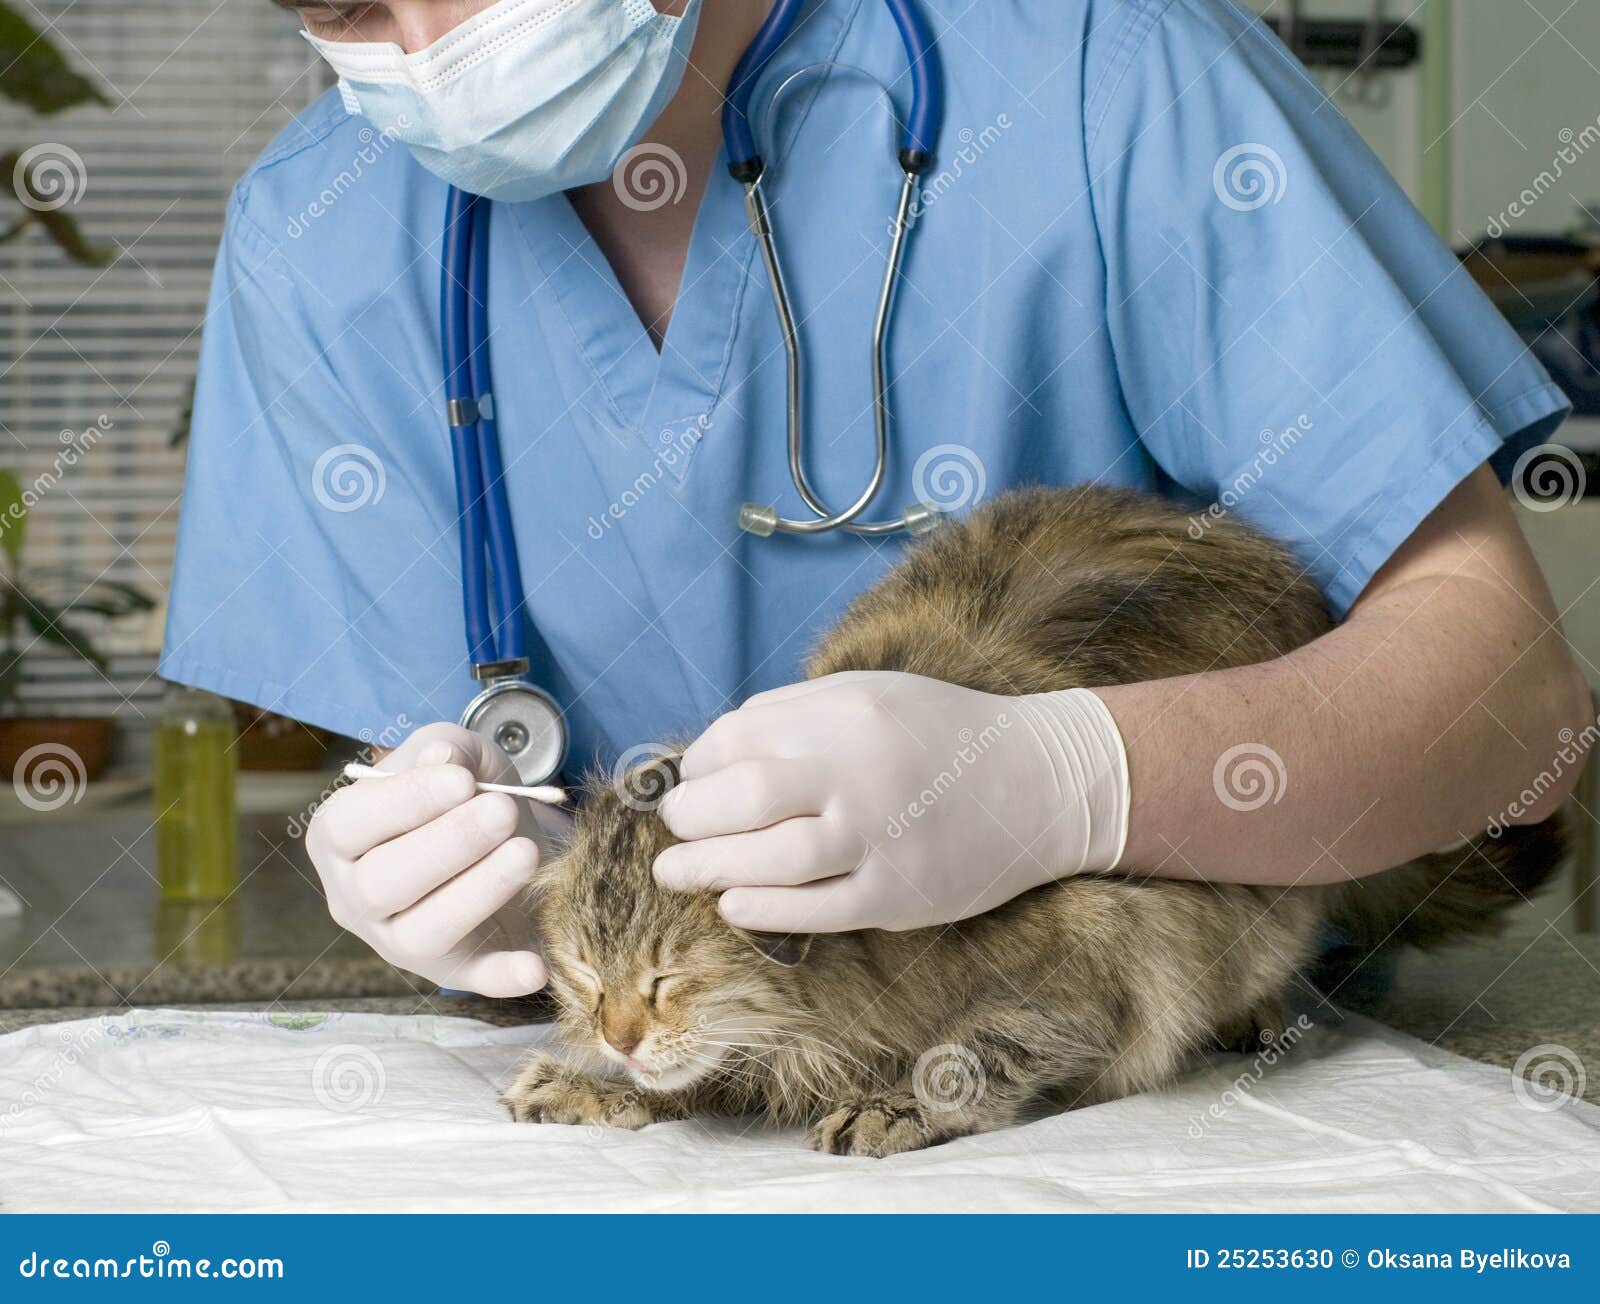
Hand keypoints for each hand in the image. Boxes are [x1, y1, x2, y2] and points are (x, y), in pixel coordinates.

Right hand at [306, 722, 569, 995]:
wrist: (502, 835)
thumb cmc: (464, 794)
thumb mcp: (456, 757)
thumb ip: (447, 750)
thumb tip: (444, 757)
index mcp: (340, 838)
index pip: (350, 825)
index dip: (405, 802)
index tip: (464, 781)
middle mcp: (356, 897)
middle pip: (381, 884)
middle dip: (448, 846)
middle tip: (503, 812)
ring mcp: (398, 941)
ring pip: (421, 934)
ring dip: (477, 893)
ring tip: (526, 852)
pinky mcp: (453, 969)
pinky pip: (473, 980)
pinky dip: (503, 977)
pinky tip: (535, 967)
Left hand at [652, 672, 1129, 932]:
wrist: (1045, 782)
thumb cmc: (942, 734)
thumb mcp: (870, 695)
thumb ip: (795, 715)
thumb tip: (711, 752)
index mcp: (849, 714)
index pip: (738, 739)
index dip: (697, 765)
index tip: (688, 781)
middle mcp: (863, 772)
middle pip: (743, 798)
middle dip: (689, 817)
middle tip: (673, 828)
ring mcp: (883, 837)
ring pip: (772, 859)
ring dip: (707, 867)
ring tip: (676, 871)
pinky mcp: (901, 895)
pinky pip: (815, 910)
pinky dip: (762, 909)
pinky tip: (733, 904)